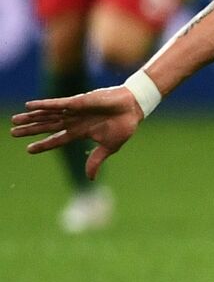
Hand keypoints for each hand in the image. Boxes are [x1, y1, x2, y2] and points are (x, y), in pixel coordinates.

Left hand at [11, 86, 142, 179]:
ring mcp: (75, 111)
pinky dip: (42, 105)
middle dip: (30, 130)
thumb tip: (89, 179)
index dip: (43, 145)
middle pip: (47, 126)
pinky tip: (28, 106)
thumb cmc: (124, 125)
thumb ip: (96, 160)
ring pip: (48, 115)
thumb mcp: (109, 147)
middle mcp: (74, 121)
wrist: (134, 109)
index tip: (28, 150)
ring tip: (14, 120)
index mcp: (81, 132)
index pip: (57, 140)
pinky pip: (56, 104)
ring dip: (31, 118)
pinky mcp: (78, 102)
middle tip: (12, 133)